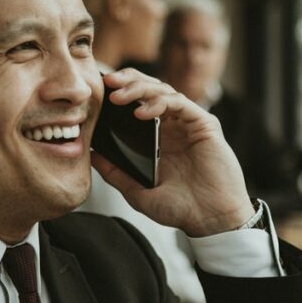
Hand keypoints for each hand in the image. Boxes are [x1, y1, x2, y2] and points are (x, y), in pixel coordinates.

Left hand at [90, 69, 253, 236]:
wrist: (211, 221)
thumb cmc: (181, 208)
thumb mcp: (138, 191)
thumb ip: (115, 173)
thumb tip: (90, 156)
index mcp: (158, 137)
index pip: (137, 103)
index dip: (120, 92)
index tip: (98, 92)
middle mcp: (173, 126)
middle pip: (150, 89)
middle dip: (127, 81)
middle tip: (107, 82)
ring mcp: (188, 123)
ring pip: (163, 91)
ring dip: (139, 89)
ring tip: (119, 96)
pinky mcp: (204, 124)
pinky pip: (181, 103)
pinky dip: (160, 103)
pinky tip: (141, 112)